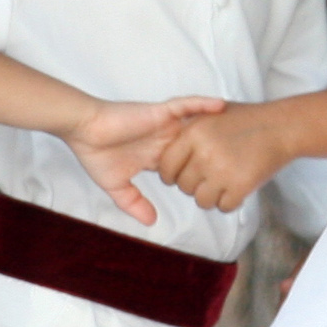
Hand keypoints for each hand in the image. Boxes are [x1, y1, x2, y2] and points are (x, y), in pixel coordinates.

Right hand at [62, 96, 226, 225]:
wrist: (83, 131)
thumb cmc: (96, 154)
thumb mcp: (118, 186)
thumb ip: (135, 203)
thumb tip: (152, 222)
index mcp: (157, 156)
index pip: (186, 164)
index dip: (203, 172)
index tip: (224, 182)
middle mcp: (164, 139)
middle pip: (198, 144)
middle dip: (218, 149)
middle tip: (243, 155)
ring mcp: (164, 125)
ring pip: (197, 124)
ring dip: (217, 125)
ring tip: (242, 125)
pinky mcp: (159, 113)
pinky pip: (185, 106)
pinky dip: (202, 104)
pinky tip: (221, 105)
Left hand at [156, 102, 294, 212]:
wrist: (280, 127)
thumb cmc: (247, 119)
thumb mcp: (211, 113)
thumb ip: (189, 129)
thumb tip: (167, 146)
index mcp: (193, 133)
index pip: (166, 166)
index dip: (171, 174)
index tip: (182, 174)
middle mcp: (204, 153)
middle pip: (183, 186)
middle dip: (193, 186)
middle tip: (208, 178)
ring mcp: (222, 171)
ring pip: (201, 201)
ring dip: (211, 197)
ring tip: (222, 185)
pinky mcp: (241, 185)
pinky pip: (224, 206)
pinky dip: (229, 202)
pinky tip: (236, 189)